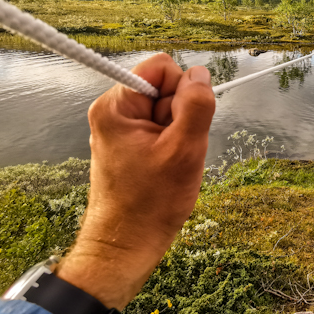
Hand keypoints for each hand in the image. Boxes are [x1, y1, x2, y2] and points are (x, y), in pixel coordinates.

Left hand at [55, 53, 215, 309]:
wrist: (125, 246)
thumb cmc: (152, 202)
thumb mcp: (184, 149)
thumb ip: (195, 105)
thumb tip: (200, 73)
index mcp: (117, 106)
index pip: (160, 67)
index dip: (181, 89)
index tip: (181, 124)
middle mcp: (113, 111)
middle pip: (163, 88)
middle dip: (180, 114)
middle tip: (177, 150)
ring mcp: (119, 129)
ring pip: (165, 110)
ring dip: (178, 132)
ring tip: (172, 163)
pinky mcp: (127, 144)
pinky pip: (160, 129)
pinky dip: (172, 145)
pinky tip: (167, 168)